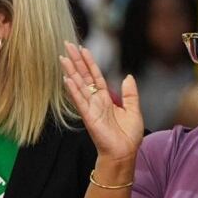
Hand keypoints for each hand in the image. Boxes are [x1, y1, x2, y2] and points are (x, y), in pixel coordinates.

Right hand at [61, 43, 143, 162]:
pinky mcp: (89, 116)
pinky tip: (67, 79)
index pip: (95, 76)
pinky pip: (80, 100)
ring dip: (71, 71)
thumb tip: (128, 76)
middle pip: (84, 76)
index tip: (82, 48)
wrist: (124, 153)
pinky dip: (74, 90)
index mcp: (106, 98)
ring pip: (79, 85)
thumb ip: (130, 93)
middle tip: (67, 45)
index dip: (89, 62)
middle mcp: (95, 101)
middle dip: (76, 61)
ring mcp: (90, 108)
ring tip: (63, 57)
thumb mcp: (134, 110)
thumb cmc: (128, 135)